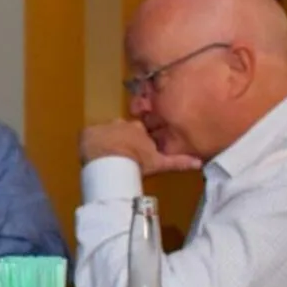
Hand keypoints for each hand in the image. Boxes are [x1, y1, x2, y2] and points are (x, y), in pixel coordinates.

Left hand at [79, 119, 199, 174]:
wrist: (110, 163)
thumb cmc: (136, 163)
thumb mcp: (159, 163)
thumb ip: (178, 162)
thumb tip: (200, 163)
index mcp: (139, 129)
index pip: (140, 133)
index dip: (138, 143)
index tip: (136, 153)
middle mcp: (121, 123)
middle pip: (122, 131)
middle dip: (121, 140)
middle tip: (120, 156)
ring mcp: (103, 126)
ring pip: (105, 133)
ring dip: (105, 142)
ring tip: (105, 157)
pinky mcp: (87, 132)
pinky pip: (88, 136)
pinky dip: (90, 143)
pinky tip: (92, 155)